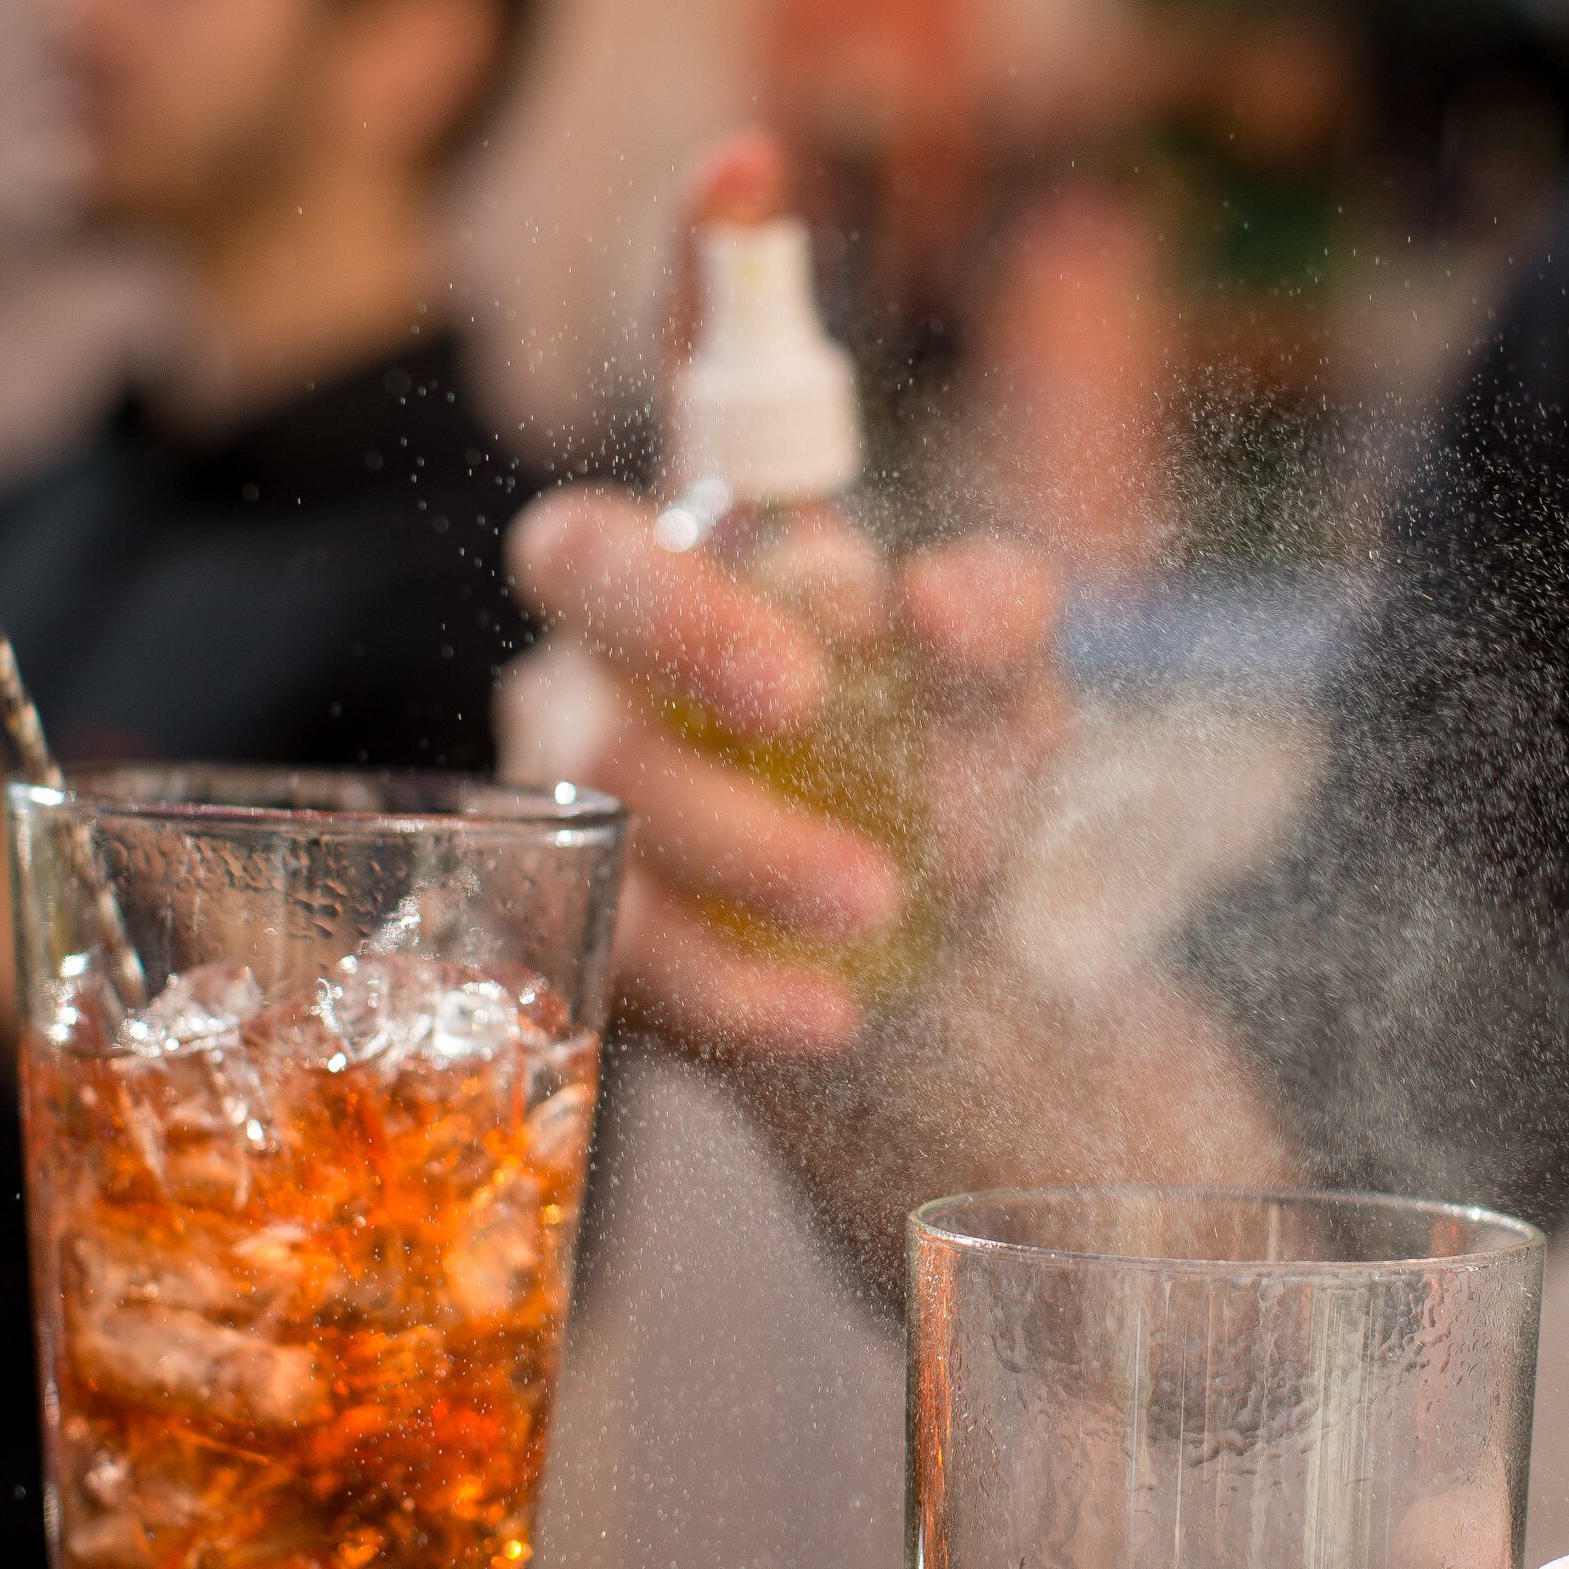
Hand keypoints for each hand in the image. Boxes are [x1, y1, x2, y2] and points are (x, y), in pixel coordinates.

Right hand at [508, 485, 1061, 1059]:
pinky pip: (632, 971)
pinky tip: (824, 1010)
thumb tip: (932, 599)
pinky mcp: (593, 945)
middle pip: (585, 715)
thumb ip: (993, 612)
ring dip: (745, 868)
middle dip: (706, 780)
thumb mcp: (995, 676)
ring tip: (873, 903)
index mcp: (660, 588)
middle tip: (814, 759)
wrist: (942, 927)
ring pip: (611, 844)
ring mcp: (572, 827)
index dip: (669, 613)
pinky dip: (734, 992)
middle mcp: (589, 698)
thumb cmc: (939, 755)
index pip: (592, 559)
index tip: (797, 680)